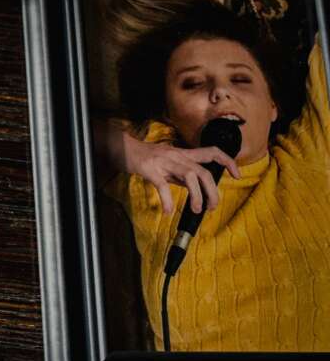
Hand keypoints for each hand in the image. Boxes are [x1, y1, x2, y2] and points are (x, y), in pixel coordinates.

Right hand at [124, 138, 239, 214]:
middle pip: (204, 171)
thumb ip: (181, 174)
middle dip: (213, 191)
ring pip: (190, 176)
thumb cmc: (146, 157)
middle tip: (213, 206)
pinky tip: (167, 210)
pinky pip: (162, 186)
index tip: (237, 175)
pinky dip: (167, 200)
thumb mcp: (168, 163)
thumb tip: (195, 187)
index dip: (227, 162)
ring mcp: (165, 162)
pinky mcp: (151, 170)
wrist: (124, 149)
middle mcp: (178, 156)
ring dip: (196, 195)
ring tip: (196, 209)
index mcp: (184, 154)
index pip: (212, 152)